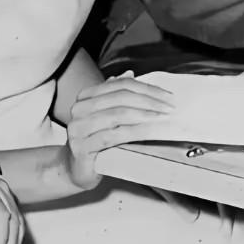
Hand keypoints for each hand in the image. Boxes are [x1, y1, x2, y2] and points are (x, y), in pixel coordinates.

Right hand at [66, 73, 174, 190]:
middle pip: (121, 97)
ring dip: (144, 115)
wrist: (75, 169)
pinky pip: (113, 136)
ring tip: (161, 118)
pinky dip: (134, 132)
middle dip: (149, 101)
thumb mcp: (105, 116)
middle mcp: (79, 109)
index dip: (146, 88)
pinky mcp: (82, 148)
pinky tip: (148, 132)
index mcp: (86, 96)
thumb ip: (115, 95)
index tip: (166, 95)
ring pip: (118, 115)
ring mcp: (79, 128)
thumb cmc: (94, 142)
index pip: (121, 84)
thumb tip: (130, 74)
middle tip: (168, 107)